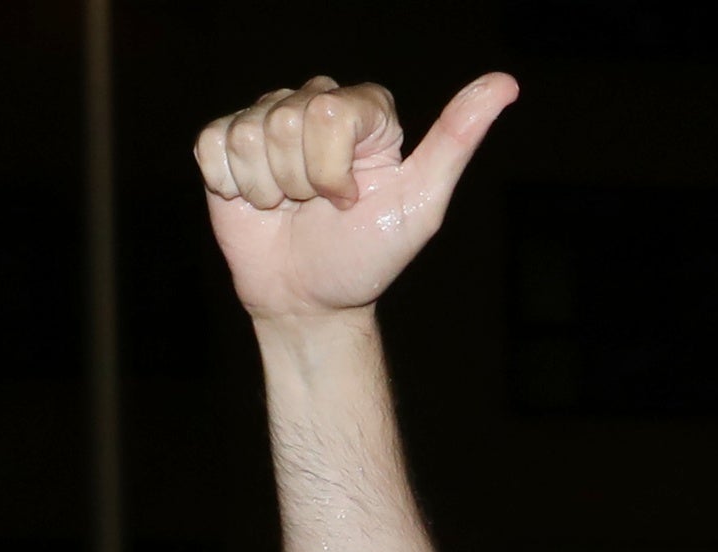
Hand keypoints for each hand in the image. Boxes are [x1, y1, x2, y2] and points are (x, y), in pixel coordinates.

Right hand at [194, 73, 515, 322]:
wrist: (310, 301)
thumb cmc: (367, 256)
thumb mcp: (422, 204)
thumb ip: (457, 140)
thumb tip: (505, 83)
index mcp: (365, 109)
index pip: (327, 113)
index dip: (331, 169)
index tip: (349, 201)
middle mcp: (316, 102)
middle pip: (284, 120)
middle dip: (301, 182)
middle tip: (317, 209)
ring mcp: (267, 118)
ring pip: (248, 134)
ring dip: (268, 189)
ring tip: (290, 209)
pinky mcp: (224, 140)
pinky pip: (212, 145)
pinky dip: (232, 186)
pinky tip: (257, 202)